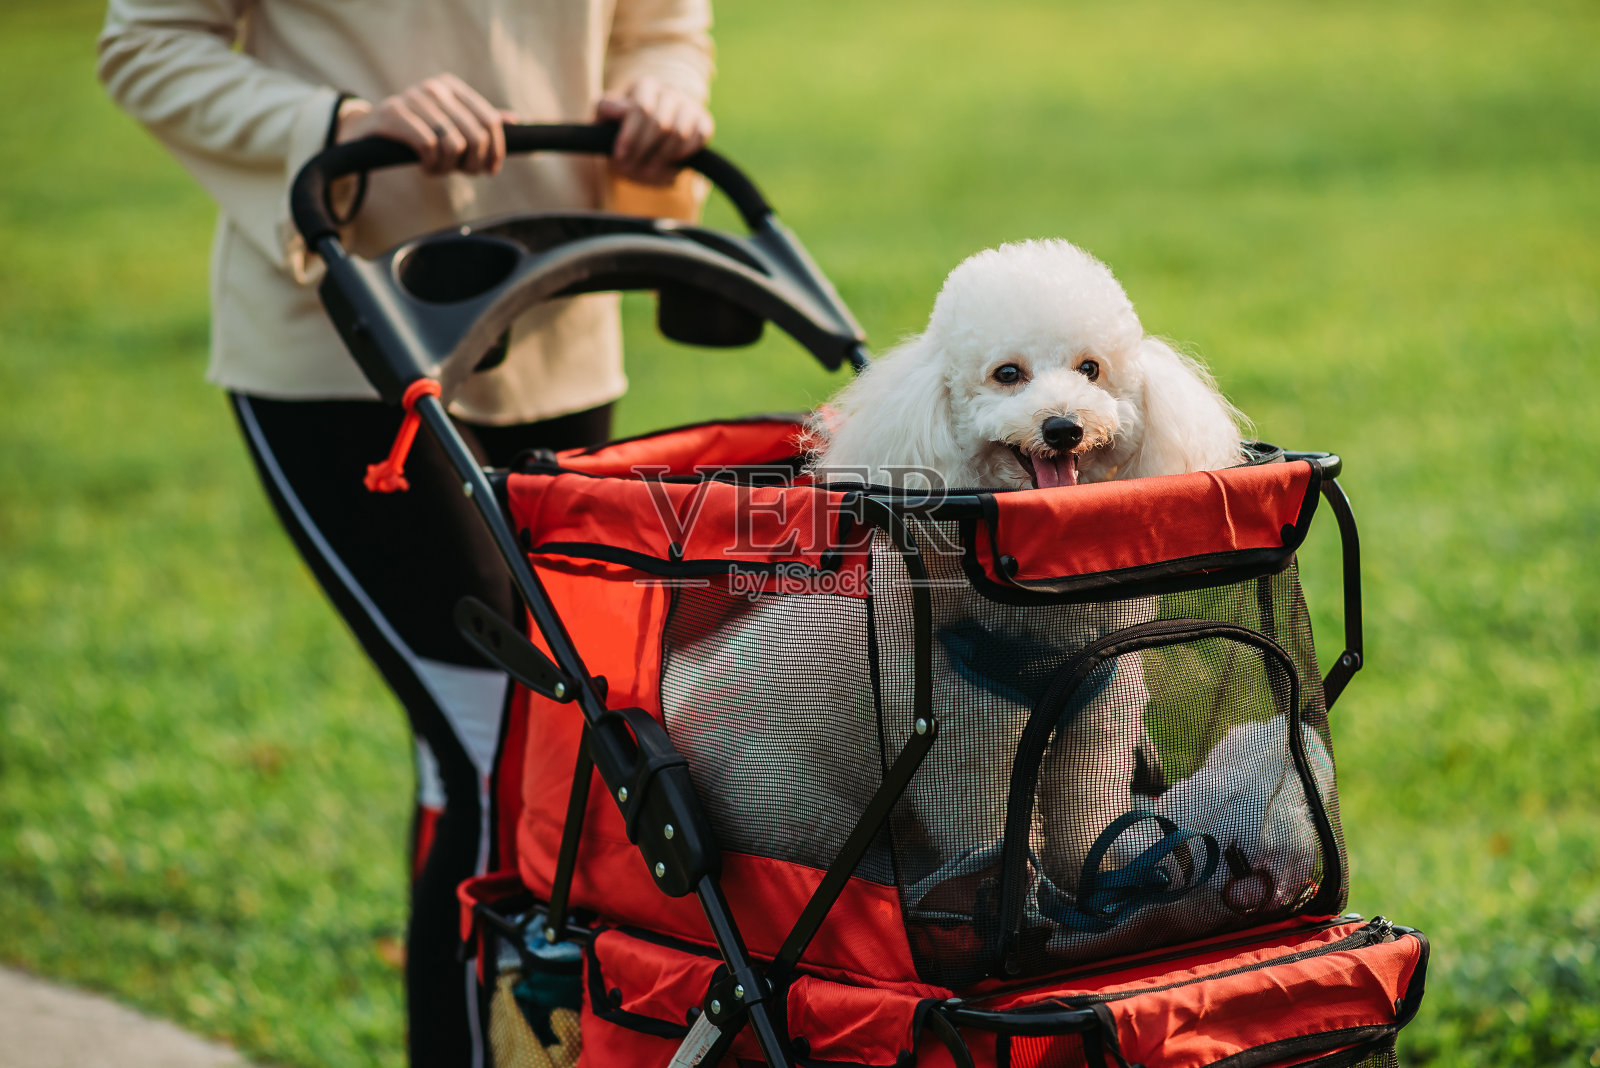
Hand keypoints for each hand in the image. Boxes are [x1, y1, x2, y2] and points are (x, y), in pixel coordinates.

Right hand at [338, 74, 514, 175]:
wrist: (367, 131)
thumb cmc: (415, 131)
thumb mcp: (448, 123)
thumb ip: (478, 121)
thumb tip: (515, 121)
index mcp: (452, 87)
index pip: (491, 121)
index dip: (496, 151)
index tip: (490, 170)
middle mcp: (434, 88)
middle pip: (476, 136)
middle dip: (472, 163)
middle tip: (460, 172)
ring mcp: (412, 98)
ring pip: (453, 145)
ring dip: (448, 167)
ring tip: (437, 169)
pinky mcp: (393, 113)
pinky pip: (428, 147)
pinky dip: (431, 164)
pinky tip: (424, 166)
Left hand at [595, 77, 712, 185]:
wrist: (646, 138)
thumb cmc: (620, 126)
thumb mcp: (604, 117)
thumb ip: (605, 108)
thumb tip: (621, 110)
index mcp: (645, 86)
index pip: (642, 108)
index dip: (630, 135)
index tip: (619, 156)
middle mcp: (670, 92)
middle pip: (661, 123)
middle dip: (643, 150)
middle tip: (631, 169)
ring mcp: (690, 106)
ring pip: (680, 133)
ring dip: (661, 157)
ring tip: (646, 171)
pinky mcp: (704, 123)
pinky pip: (698, 139)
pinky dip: (682, 154)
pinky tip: (667, 163)